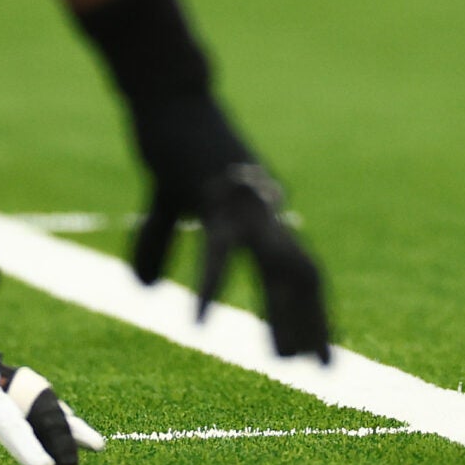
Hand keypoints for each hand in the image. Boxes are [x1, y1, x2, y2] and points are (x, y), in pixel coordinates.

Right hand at [129, 93, 329, 360]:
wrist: (172, 92)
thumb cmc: (177, 141)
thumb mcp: (168, 199)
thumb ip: (158, 242)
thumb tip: (142, 289)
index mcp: (264, 212)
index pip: (302, 269)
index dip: (314, 310)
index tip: (321, 357)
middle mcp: (267, 208)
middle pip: (303, 273)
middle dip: (314, 322)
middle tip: (322, 371)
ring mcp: (245, 200)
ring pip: (275, 265)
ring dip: (281, 314)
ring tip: (283, 361)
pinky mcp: (213, 193)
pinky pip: (216, 249)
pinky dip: (208, 287)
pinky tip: (195, 323)